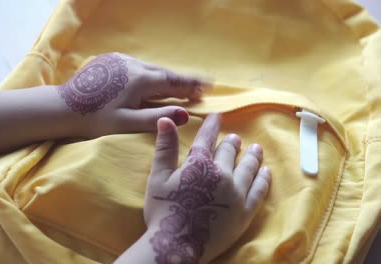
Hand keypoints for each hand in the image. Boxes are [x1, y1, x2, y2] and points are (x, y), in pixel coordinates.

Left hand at [55, 52, 208, 137]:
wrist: (62, 107)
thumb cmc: (94, 119)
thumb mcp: (126, 123)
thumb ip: (156, 118)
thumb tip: (184, 114)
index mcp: (140, 80)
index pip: (173, 81)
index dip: (191, 84)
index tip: (208, 85)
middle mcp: (133, 65)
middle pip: (163, 73)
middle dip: (180, 81)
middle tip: (196, 89)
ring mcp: (120, 60)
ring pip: (150, 68)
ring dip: (163, 77)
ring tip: (175, 87)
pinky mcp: (110, 61)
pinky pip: (136, 66)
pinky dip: (148, 73)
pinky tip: (149, 81)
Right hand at [144, 114, 271, 262]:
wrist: (176, 245)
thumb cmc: (162, 211)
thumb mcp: (157, 177)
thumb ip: (164, 148)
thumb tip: (166, 119)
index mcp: (199, 164)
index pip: (207, 139)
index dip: (212, 126)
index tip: (217, 116)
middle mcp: (221, 174)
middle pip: (229, 152)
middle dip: (232, 142)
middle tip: (235, 138)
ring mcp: (236, 193)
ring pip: (248, 168)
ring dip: (252, 156)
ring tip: (256, 148)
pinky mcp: (245, 212)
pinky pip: (259, 190)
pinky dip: (263, 179)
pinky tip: (266, 172)